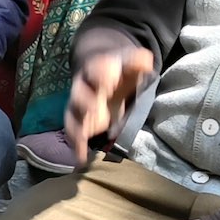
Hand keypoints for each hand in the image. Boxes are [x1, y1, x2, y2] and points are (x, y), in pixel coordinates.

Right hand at [64, 33, 155, 166]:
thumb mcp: (130, 63)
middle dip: (87, 102)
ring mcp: (78, 104)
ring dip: (78, 127)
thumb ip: (137, 62)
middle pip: (81, 94)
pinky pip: (74, 132)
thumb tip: (147, 60)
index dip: (102, 74)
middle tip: (97, 111)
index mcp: (96, 68)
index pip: (96, 69)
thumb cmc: (120, 70)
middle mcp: (83, 86)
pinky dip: (76, 145)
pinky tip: (81, 158)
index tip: (110, 79)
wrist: (102, 72)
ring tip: (83, 138)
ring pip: (73, 115)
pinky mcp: (78, 120)